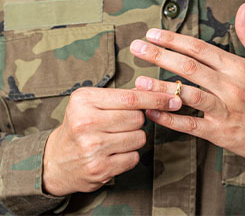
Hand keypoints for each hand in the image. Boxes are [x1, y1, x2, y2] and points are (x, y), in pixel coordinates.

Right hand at [43, 87, 181, 195]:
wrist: (57, 160)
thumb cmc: (80, 126)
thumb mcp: (92, 103)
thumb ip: (122, 96)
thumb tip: (159, 91)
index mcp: (84, 100)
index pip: (131, 98)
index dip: (156, 98)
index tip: (174, 98)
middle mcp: (86, 123)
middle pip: (138, 118)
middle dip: (138, 120)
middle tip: (121, 124)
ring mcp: (92, 148)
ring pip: (140, 138)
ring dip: (134, 138)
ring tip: (114, 139)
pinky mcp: (100, 168)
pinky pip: (134, 157)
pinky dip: (129, 154)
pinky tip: (113, 153)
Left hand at [130, 3, 244, 168]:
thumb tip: (244, 8)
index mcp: (240, 68)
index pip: (200, 49)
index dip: (174, 39)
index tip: (154, 34)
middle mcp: (231, 87)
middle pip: (189, 67)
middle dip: (159, 55)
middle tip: (137, 47)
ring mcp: (225, 110)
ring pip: (187, 95)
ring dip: (161, 87)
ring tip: (139, 80)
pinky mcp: (221, 133)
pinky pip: (190, 125)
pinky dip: (170, 118)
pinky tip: (153, 111)